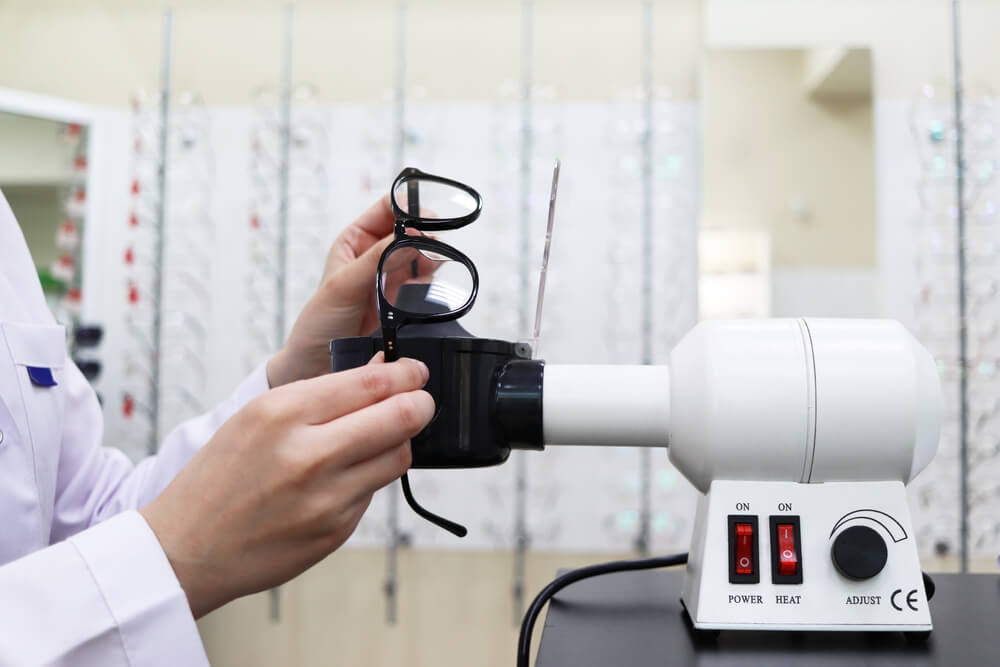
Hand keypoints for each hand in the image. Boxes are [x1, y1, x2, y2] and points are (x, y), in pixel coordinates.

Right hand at [140, 355, 432, 617]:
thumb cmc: (219, 476)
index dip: (407, 373)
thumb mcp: (256, 416)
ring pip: (398, 456)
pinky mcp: (336, 530)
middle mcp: (308, 454)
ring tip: (384, 434)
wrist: (185, 548)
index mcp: (282, 413)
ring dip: (400, 440)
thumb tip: (380, 371)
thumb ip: (320, 394)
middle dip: (420, 403)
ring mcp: (326, 497)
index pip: (372, 383)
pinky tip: (347, 473)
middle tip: (421, 398)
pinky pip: (374, 491)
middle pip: (401, 417)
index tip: (415, 371)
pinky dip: (370, 476)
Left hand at [267, 195, 435, 387]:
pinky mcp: (404, 301)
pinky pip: (425, 284)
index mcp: (356, 241)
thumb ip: (377, 260)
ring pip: (422, 256)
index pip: (388, 208)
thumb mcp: (343, 285)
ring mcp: (392, 278)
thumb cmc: (318, 322)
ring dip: (430, 258)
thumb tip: (410, 236)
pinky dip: (431, 282)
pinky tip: (426, 287)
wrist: (318, 365)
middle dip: (424, 233)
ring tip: (430, 266)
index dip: (408, 205)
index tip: (425, 214)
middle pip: (411, 230)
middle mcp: (376, 255)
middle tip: (431, 245)